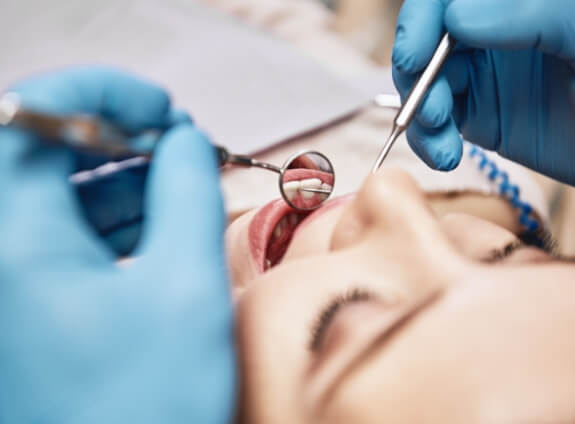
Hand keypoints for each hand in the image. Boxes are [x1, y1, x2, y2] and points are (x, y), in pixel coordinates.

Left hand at [0, 68, 235, 421]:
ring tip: (180, 177)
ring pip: (58, 190)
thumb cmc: (146, 411)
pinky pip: (64, 230)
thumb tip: (186, 141)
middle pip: (45, 150)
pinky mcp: (28, 300)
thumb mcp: (186, 286)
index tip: (160, 106)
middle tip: (178, 140)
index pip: (35, 116)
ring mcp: (9, 279)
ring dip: (122, 173)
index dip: (104, 92)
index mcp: (14, 244)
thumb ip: (188, 193)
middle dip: (119, 133)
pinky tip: (159, 215)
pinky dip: (114, 212)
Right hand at [391, 0, 574, 184]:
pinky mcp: (479, 115)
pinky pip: (437, 124)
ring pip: (425, 86)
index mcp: (516, 3)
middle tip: (431, 111)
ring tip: (442, 146)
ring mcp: (483, 75)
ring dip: (420, 117)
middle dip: (418, 79)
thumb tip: (458, 16)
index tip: (414, 56)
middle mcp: (492, 33)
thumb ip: (530, 14)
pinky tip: (444, 155)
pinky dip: (430, 140)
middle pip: (426, 44)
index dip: (420, 22)